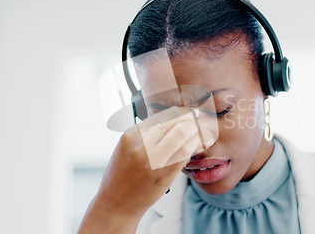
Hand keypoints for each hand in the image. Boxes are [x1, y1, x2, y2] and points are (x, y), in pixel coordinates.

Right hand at [78, 107, 215, 232]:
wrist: (116, 204)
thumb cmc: (122, 175)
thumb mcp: (126, 148)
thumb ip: (144, 133)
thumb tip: (170, 119)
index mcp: (130, 136)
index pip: (161, 116)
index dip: (177, 112)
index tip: (186, 112)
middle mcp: (141, 146)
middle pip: (174, 123)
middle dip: (189, 118)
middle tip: (197, 116)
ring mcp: (153, 161)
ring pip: (182, 136)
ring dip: (194, 131)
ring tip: (198, 130)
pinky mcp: (164, 174)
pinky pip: (184, 154)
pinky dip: (192, 146)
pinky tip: (195, 144)